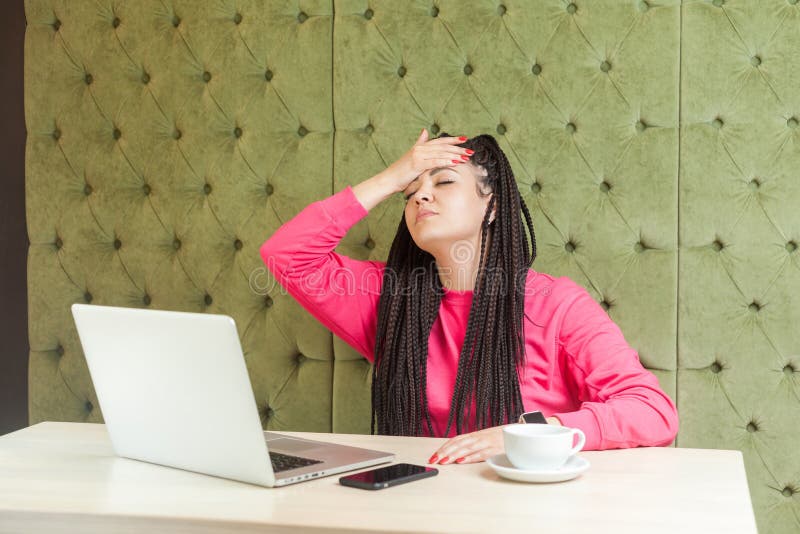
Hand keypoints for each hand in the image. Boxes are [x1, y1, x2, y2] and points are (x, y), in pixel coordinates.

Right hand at [381, 129, 472, 193]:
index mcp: (420, 146)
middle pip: (443, 146)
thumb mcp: (411, 155)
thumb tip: (425, 131)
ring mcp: (418, 155)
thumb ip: (419, 143)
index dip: (452, 140)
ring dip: (455, 155)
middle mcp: (420, 148)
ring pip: (440, 153)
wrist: (388, 180)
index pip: (439, 141)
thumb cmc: (400, 172)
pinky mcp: (417, 164)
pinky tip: (455, 162)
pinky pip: (434, 161)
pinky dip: (446, 161)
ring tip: (466, 157)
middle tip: (470, 151)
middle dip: (458, 148)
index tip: (464, 139)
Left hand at [428, 416, 562, 464]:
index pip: (456, 440)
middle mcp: (480, 437)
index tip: (434, 454)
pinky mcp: (496, 448)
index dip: (444, 447)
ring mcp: (488, 442)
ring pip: (467, 448)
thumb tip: (459, 452)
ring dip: (454, 455)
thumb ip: (475, 444)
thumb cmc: (504, 437)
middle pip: (459, 444)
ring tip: (444, 461)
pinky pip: (481, 453)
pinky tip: (461, 461)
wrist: (525, 431)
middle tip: (434, 460)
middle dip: (445, 452)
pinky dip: (470, 457)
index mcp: (477, 435)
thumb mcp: (487, 439)